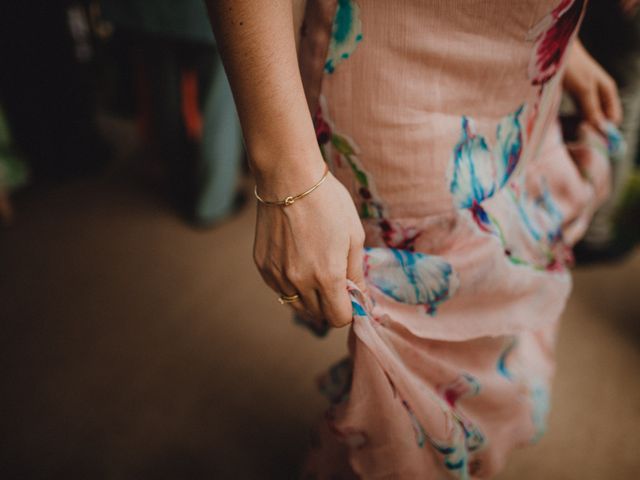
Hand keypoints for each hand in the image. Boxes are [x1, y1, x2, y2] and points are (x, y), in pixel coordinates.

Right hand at [253, 167, 365, 327]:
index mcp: (327, 277)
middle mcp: (300, 282)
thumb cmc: (328, 203)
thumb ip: (357, 273)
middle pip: (318, 316)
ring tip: (317, 271)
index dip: (349, 310)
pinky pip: (280, 290)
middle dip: (331, 305)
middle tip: (336, 282)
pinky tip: (298, 262)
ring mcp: (277, 276)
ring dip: (311, 298)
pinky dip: (292, 285)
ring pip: (297, 306)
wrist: (289, 179)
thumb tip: (361, 298)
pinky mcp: (263, 266)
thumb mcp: (354, 237)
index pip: (339, 318)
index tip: (351, 294)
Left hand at [563, 40, 621, 130]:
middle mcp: (599, 94)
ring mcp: (586, 94)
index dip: (604, 131)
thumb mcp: (583, 89)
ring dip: (580, 125)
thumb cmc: (572, 65)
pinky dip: (572, 119)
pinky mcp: (573, 94)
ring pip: (587, 116)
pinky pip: (576, 111)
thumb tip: (601, 129)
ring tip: (569, 132)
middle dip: (590, 129)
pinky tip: (564, 124)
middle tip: (576, 139)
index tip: (590, 140)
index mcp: (607, 91)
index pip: (613, 119)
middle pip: (600, 119)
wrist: (555, 47)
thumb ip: (592, 109)